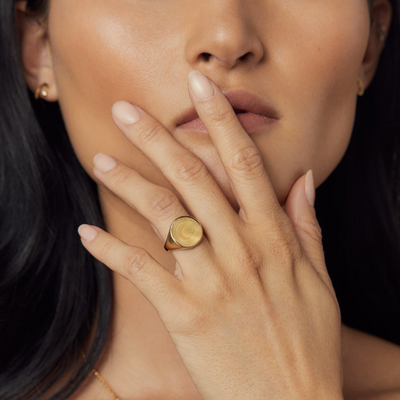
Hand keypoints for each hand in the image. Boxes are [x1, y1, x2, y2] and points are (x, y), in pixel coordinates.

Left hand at [78, 70, 342, 399]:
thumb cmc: (309, 342)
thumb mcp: (321, 280)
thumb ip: (308, 225)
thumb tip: (303, 179)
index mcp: (274, 238)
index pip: (243, 162)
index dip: (220, 119)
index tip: (201, 86)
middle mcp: (240, 251)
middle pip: (192, 178)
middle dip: (157, 137)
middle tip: (127, 109)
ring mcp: (210, 282)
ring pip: (162, 216)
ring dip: (127, 183)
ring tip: (100, 158)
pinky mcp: (184, 314)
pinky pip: (142, 272)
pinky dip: (111, 250)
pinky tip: (87, 232)